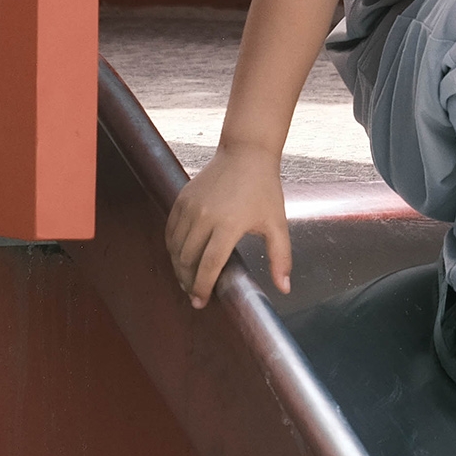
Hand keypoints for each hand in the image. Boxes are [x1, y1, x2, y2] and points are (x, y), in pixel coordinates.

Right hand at [165, 143, 290, 307]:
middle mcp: (205, 216)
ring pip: (175, 247)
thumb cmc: (264, 189)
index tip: (201, 301)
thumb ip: (280, 258)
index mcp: (229, 225)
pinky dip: (172, 247)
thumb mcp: (277, 224)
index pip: (208, 265)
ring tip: (187, 279)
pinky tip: (180, 256)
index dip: (202, 287)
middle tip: (194, 295)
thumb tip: (284, 288)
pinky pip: (171, 230)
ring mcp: (190, 207)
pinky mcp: (182, 198)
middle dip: (188, 282)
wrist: (246, 153)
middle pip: (187, 260)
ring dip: (178, 267)